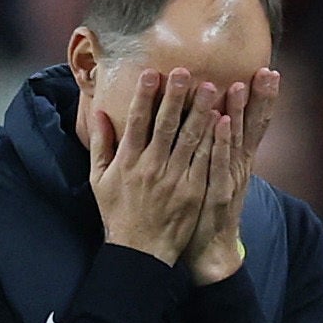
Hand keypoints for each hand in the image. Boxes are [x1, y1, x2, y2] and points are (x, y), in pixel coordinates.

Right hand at [90, 67, 219, 265]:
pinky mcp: (193, 191)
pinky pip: (205, 162)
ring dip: (201, 113)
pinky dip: (214, 141)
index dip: (144, 96)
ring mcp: (174, 180)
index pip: (136, 122)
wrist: (141, 251)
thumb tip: (98, 112)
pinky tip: (223, 121)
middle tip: (186, 72)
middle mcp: (151, 168)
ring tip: (211, 88)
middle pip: (166, 126)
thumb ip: (101, 144)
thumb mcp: (99, 179)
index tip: (151, 73)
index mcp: (127, 161)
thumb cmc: (118, 212)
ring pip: (190, 140)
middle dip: (176, 97)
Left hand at [186, 67, 279, 284]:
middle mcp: (240, 167)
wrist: (210, 251)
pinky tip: (223, 122)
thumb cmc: (207, 210)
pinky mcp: (219, 194)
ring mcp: (231, 180)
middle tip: (267, 71)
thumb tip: (214, 121)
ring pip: (237, 141)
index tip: (269, 70)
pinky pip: (219, 163)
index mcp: (239, 161)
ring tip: (241, 85)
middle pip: (253, 128)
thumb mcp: (217, 176)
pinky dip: (222, 142)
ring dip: (240, 113)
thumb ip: (218, 149)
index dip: (263, 99)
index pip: (255, 124)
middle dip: (261, 99)